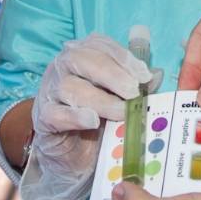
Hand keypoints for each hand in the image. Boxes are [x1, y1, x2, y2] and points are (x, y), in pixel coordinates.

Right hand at [20, 33, 156, 199]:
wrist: (72, 154)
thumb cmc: (98, 119)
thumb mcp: (119, 99)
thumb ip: (135, 85)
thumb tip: (157, 74)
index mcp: (81, 54)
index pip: (100, 45)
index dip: (123, 57)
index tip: (144, 75)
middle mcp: (62, 67)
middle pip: (83, 59)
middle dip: (112, 74)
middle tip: (133, 92)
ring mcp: (49, 91)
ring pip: (70, 87)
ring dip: (100, 100)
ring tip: (121, 113)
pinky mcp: (43, 118)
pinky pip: (56, 113)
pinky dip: (75, 116)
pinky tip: (92, 121)